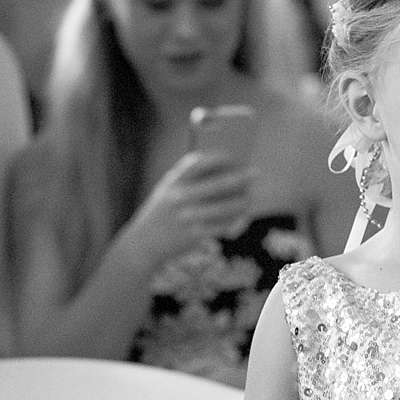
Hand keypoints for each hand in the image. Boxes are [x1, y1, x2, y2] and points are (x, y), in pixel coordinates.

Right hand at [114, 151, 253, 267]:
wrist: (143, 243)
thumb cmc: (162, 212)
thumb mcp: (169, 190)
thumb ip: (190, 179)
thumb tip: (227, 170)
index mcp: (174, 181)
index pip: (200, 162)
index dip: (221, 158)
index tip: (236, 156)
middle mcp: (180, 197)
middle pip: (217, 184)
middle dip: (240, 178)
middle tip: (256, 173)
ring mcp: (187, 217)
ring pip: (223, 207)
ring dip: (241, 202)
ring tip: (250, 198)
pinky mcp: (193, 235)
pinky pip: (221, 227)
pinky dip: (234, 223)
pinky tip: (242, 218)